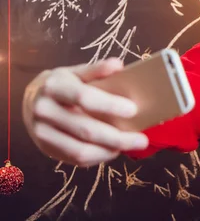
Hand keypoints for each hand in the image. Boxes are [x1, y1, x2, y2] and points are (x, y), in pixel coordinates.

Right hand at [22, 58, 148, 166]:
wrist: (32, 101)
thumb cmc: (63, 84)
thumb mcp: (77, 72)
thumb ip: (97, 70)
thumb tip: (118, 65)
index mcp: (55, 87)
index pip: (84, 97)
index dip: (110, 105)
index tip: (134, 110)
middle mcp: (44, 110)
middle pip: (85, 129)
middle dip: (117, 137)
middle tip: (142, 139)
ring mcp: (42, 132)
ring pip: (80, 150)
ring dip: (110, 151)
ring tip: (131, 146)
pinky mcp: (45, 148)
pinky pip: (75, 159)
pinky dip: (99, 157)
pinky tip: (114, 150)